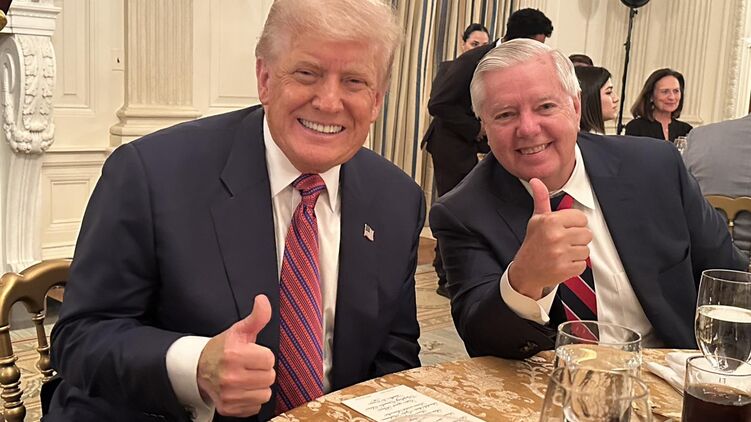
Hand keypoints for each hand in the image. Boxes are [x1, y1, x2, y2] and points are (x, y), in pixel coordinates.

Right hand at [197, 295, 274, 416]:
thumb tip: (263, 300)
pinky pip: (255, 406)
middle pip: (269, 377)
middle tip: (249, 366)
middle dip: (262, 370)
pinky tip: (241, 390)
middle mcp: (230, 377)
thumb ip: (257, 317)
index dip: (263, 355)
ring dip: (259, 386)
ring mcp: (228, 395)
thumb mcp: (239, 330)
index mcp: (234, 355)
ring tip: (246, 378)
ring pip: (265, 393)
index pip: (269, 359)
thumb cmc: (222, 348)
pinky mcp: (228, 408)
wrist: (199, 368)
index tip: (252, 354)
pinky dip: (251, 399)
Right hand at [508, 178, 591, 299]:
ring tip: (562, 253)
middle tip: (563, 242)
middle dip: (577, 239)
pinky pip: (582, 264)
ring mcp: (560, 254)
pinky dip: (574, 266)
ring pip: (586, 250)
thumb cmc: (533, 244)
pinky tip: (562, 263)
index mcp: (550, 221)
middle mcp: (556, 236)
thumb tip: (535, 181)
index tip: (564, 229)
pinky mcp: (565, 269)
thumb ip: (541, 199)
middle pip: (587, 234)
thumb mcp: (536, 220)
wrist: (525, 271)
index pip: (581, 218)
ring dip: (576, 253)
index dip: (574, 224)